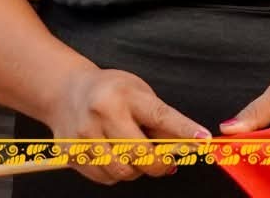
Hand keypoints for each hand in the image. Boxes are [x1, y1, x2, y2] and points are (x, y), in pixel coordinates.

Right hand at [48, 67, 207, 184]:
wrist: (66, 92)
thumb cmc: (111, 92)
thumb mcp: (140, 94)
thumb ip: (161, 120)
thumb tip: (186, 145)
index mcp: (124, 95)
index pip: (160, 116)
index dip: (184, 130)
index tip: (203, 139)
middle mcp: (102, 114)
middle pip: (139, 152)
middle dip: (160, 163)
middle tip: (167, 161)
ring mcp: (83, 136)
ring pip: (122, 170)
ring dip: (138, 170)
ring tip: (138, 156)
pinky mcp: (71, 154)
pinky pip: (104, 177)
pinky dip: (117, 173)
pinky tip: (117, 157)